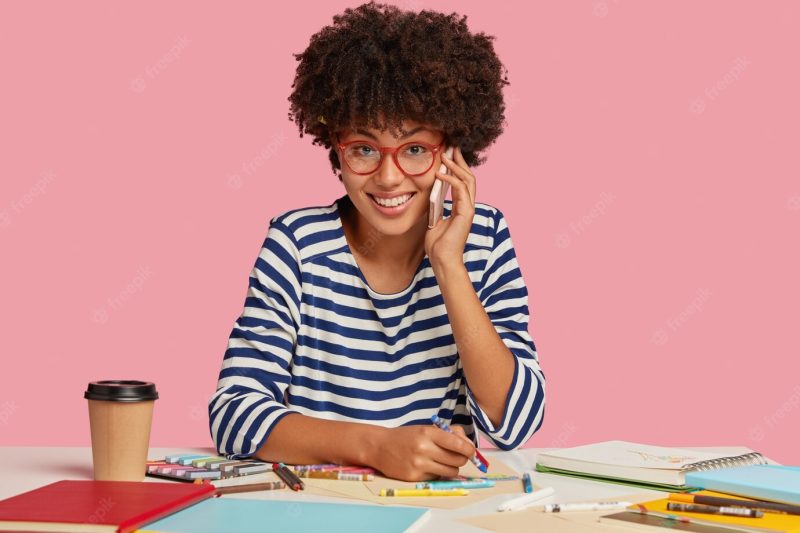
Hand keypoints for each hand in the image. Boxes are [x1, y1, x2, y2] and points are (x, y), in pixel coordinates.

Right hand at [370, 424, 475, 480]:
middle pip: (457, 460)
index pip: (457, 443)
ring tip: (443, 462)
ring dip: (451, 468)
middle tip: (456, 456)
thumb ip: (447, 433)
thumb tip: (468, 444)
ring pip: (451, 472)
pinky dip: (437, 474)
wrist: (379, 447)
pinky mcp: (414, 477)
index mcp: (427, 433)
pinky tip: (428, 467)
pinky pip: (437, 478)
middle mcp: (423, 449)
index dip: (469, 449)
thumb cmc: (405, 436)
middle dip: (461, 459)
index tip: (471, 451)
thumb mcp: (425, 429)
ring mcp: (418, 464)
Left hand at [424, 146, 476, 268]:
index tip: (449, 155)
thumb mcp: (434, 220)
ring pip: (467, 180)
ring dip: (456, 166)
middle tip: (452, 147)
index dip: (457, 167)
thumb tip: (430, 194)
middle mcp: (468, 206)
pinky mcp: (466, 213)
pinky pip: (460, 190)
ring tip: (446, 155)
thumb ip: (436, 207)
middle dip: (460, 161)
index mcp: (462, 207)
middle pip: (468, 177)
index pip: (462, 182)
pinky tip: (440, 174)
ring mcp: (468, 209)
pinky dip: (451, 180)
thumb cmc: (438, 245)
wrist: (443, 260)